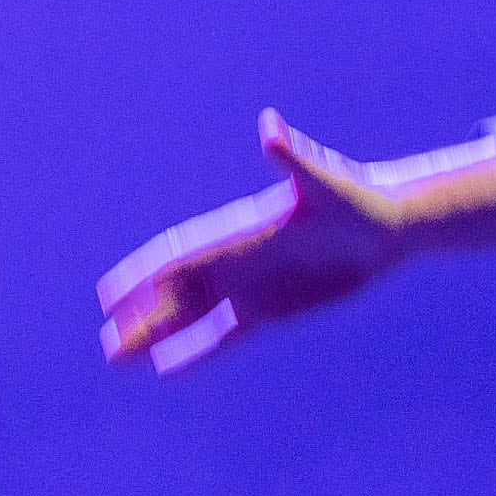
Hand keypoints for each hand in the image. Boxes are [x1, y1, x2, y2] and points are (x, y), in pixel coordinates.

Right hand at [97, 109, 411, 373]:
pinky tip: (166, 369)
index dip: (145, 273)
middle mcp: (237, 260)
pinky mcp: (272, 309)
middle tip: (105, 344)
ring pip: (191, 316)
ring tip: (117, 359)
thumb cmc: (356, 198)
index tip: (111, 294)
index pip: (181, 255)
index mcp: (240, 231)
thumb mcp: (325, 181)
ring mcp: (250, 286)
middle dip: (141, 316)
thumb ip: (293, 158)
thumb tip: (269, 126)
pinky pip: (224, 334)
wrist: (390, 225)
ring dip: (155, 335)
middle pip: (176, 292)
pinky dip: (195, 351)